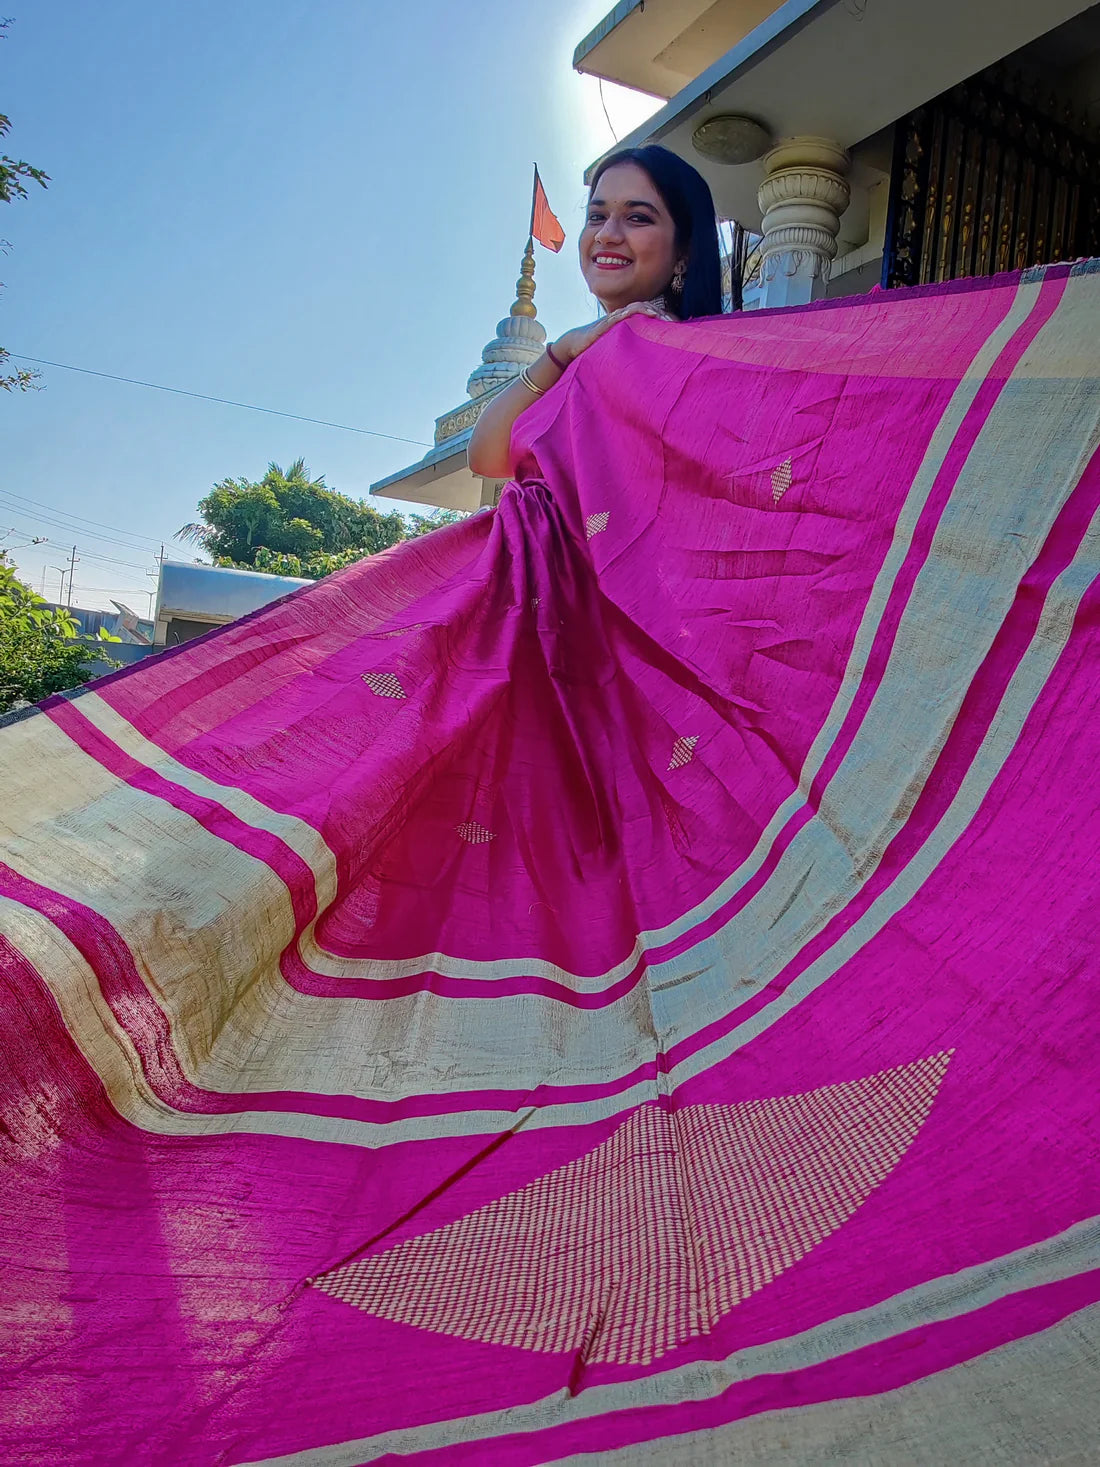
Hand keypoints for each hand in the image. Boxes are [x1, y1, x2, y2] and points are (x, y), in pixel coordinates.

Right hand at [551, 298, 673, 366]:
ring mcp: (614, 318)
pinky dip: (632, 312)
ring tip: (662, 317)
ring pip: (636, 308)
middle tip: (675, 323)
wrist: (573, 345)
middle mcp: (622, 317)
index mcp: (627, 322)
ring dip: (650, 311)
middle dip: (661, 314)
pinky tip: (642, 313)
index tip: (676, 326)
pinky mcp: (605, 324)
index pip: (649, 314)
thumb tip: (649, 363)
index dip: (662, 317)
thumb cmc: (596, 347)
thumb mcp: (617, 348)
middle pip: (646, 308)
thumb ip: (631, 348)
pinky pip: (621, 315)